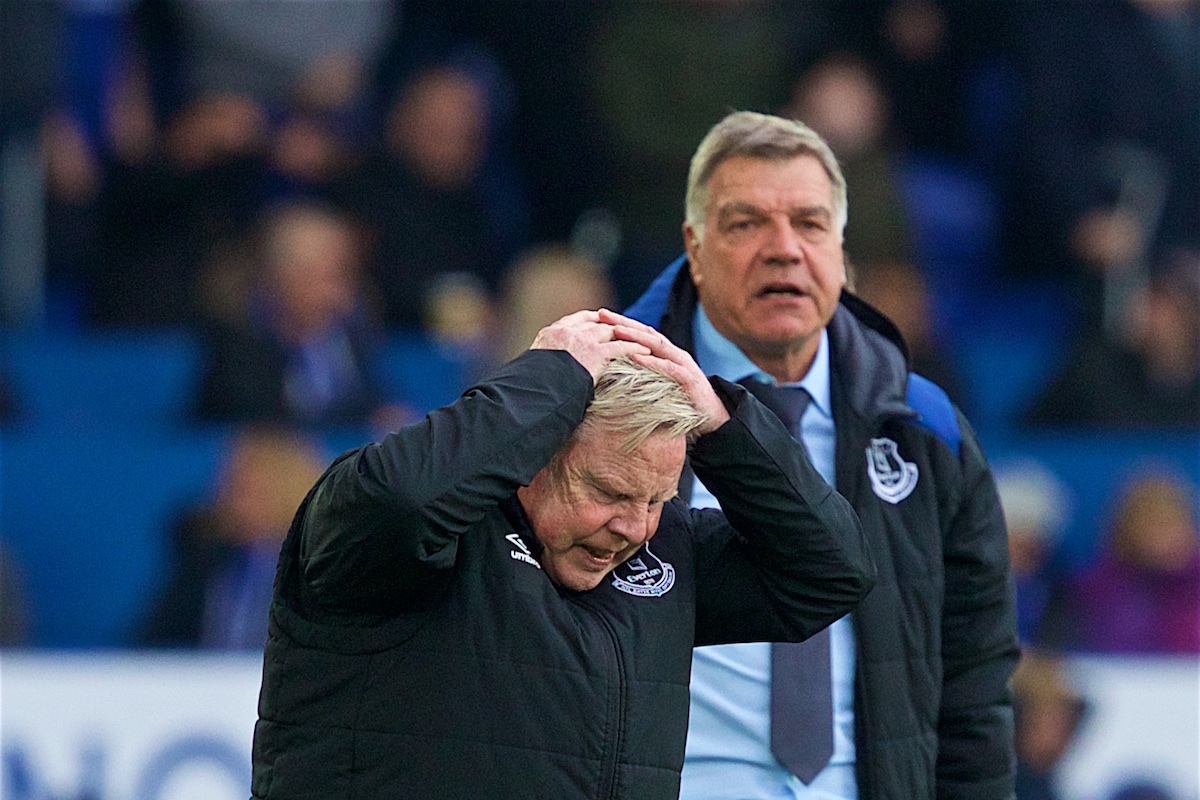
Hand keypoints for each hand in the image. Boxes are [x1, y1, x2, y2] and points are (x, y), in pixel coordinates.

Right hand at [529, 309, 651, 379]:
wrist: (532, 393)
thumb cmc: (529, 389)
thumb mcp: (531, 370)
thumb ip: (544, 364)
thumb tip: (544, 372)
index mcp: (550, 334)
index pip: (576, 320)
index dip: (592, 320)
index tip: (601, 321)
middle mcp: (567, 332)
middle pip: (597, 323)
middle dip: (614, 326)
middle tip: (628, 332)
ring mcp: (582, 341)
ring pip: (611, 331)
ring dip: (628, 335)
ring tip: (642, 340)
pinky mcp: (595, 354)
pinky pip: (621, 347)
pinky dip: (635, 348)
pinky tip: (646, 352)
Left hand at [598, 309, 730, 433]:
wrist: (713, 417)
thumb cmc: (683, 400)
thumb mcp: (660, 383)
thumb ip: (644, 374)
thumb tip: (617, 371)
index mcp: (666, 354)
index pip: (642, 333)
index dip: (621, 323)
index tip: (599, 317)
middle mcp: (674, 354)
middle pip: (647, 333)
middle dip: (624, 322)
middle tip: (602, 314)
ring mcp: (683, 365)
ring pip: (657, 345)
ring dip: (635, 337)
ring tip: (616, 330)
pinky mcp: (688, 380)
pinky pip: (668, 368)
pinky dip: (652, 361)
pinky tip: (636, 356)